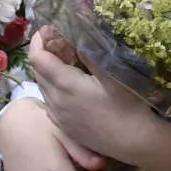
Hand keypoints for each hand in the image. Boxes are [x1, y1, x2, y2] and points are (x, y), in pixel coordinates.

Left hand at [26, 29, 170, 170]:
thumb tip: (79, 32)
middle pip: (37, 71)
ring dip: (48, 71)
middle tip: (59, 41)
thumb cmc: (127, 104)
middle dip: (43, 52)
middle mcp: (55, 100)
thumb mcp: (112, 73)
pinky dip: (53, 88)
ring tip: (65, 61)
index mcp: (65, 84)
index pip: (37, 57)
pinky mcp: (64, 127)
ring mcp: (58, 116)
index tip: (50, 28)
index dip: (39, 40)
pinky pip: (50, 102)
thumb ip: (91, 52)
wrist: (134, 141)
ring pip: (43, 87)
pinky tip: (69, 87)